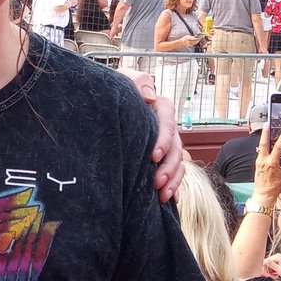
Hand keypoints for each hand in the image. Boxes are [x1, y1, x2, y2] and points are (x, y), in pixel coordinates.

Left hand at [118, 68, 183, 202]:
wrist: (101, 110)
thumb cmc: (112, 93)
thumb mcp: (121, 81)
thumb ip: (136, 81)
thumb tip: (150, 97)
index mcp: (158, 107)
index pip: (168, 120)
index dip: (164, 139)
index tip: (153, 156)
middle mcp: (165, 126)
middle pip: (176, 146)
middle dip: (169, 166)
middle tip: (156, 182)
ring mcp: (165, 143)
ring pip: (178, 161)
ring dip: (173, 179)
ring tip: (161, 194)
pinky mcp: (162, 158)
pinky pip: (175, 173)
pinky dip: (174, 186)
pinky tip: (168, 200)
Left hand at [253, 128, 280, 206]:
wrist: (264, 194)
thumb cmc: (275, 187)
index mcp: (271, 163)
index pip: (277, 147)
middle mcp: (263, 160)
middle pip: (263, 143)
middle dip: (265, 132)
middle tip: (267, 124)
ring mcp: (259, 161)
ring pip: (261, 146)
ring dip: (264, 138)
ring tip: (267, 130)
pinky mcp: (257, 163)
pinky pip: (261, 151)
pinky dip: (264, 145)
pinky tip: (267, 142)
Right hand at [262, 253, 280, 279]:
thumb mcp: (280, 270)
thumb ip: (272, 265)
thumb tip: (265, 261)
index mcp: (277, 256)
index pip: (266, 261)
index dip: (265, 268)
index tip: (266, 274)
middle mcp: (276, 257)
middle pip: (266, 264)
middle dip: (268, 271)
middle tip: (271, 276)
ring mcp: (276, 260)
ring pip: (268, 267)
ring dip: (270, 273)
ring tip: (275, 276)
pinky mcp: (276, 264)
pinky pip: (270, 268)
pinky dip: (272, 272)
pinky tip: (275, 275)